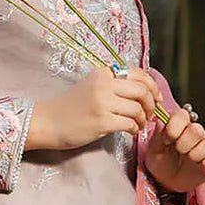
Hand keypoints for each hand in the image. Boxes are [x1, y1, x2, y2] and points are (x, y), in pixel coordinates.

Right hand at [24, 67, 161, 150]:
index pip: (138, 74)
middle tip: (150, 114)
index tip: (156, 98)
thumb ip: (113, 84)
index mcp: (103, 73)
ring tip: (139, 124)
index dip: (152, 86)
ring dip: (143, 119)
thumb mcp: (91, 86)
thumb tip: (142, 90)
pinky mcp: (102, 121)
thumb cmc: (70, 107)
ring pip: (138, 108)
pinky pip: (130, 123)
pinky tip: (131, 131)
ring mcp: (103, 103)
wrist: (48, 121)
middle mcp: (104, 84)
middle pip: (142, 90)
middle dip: (151, 104)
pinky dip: (135, 128)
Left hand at [144, 105, 204, 191]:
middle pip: (197, 130)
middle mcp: (195, 131)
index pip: (183, 114)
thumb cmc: (161, 161)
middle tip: (178, 152)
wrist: (168, 181)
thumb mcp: (154, 148)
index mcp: (180, 124)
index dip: (174, 128)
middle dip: (183, 144)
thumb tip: (163, 120)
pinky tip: (199, 166)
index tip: (166, 141)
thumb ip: (159, 133)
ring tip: (188, 160)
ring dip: (195, 155)